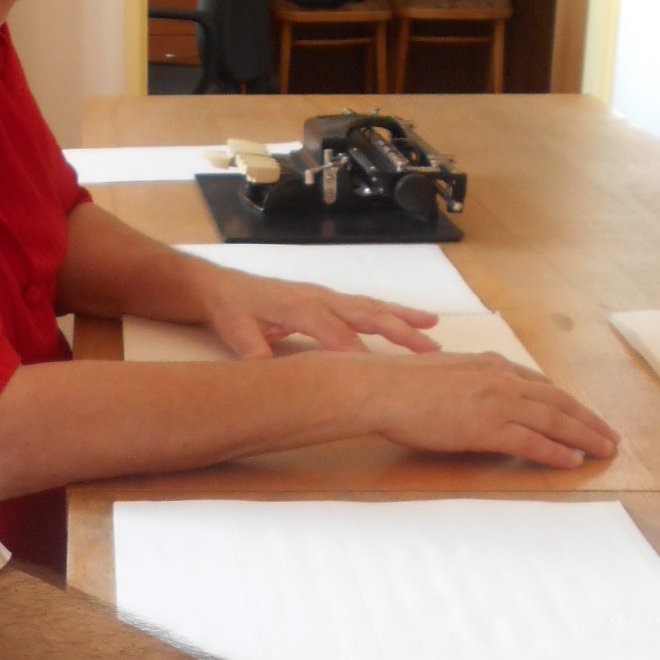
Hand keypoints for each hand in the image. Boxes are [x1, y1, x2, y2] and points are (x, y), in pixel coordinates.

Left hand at [197, 271, 438, 358]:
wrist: (224, 287)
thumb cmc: (232, 309)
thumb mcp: (234, 329)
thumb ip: (251, 349)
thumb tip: (265, 372)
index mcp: (299, 306)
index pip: (333, 331)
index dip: (354, 351)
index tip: (378, 373)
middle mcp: (320, 298)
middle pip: (366, 315)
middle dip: (398, 332)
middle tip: (429, 351)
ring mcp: (328, 298)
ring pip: (373, 308)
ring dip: (405, 320)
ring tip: (435, 332)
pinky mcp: (332, 301)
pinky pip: (368, 308)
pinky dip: (394, 314)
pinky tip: (417, 322)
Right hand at [346, 350, 617, 467]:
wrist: (381, 389)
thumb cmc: (399, 384)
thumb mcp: (442, 374)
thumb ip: (467, 382)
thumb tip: (472, 397)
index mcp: (491, 365)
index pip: (541, 385)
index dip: (567, 402)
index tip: (583, 414)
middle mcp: (502, 380)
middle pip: (559, 402)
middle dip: (588, 420)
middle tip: (609, 436)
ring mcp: (498, 403)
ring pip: (555, 421)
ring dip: (585, 436)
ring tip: (604, 450)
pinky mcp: (488, 427)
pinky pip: (533, 442)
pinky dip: (557, 452)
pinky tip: (573, 461)